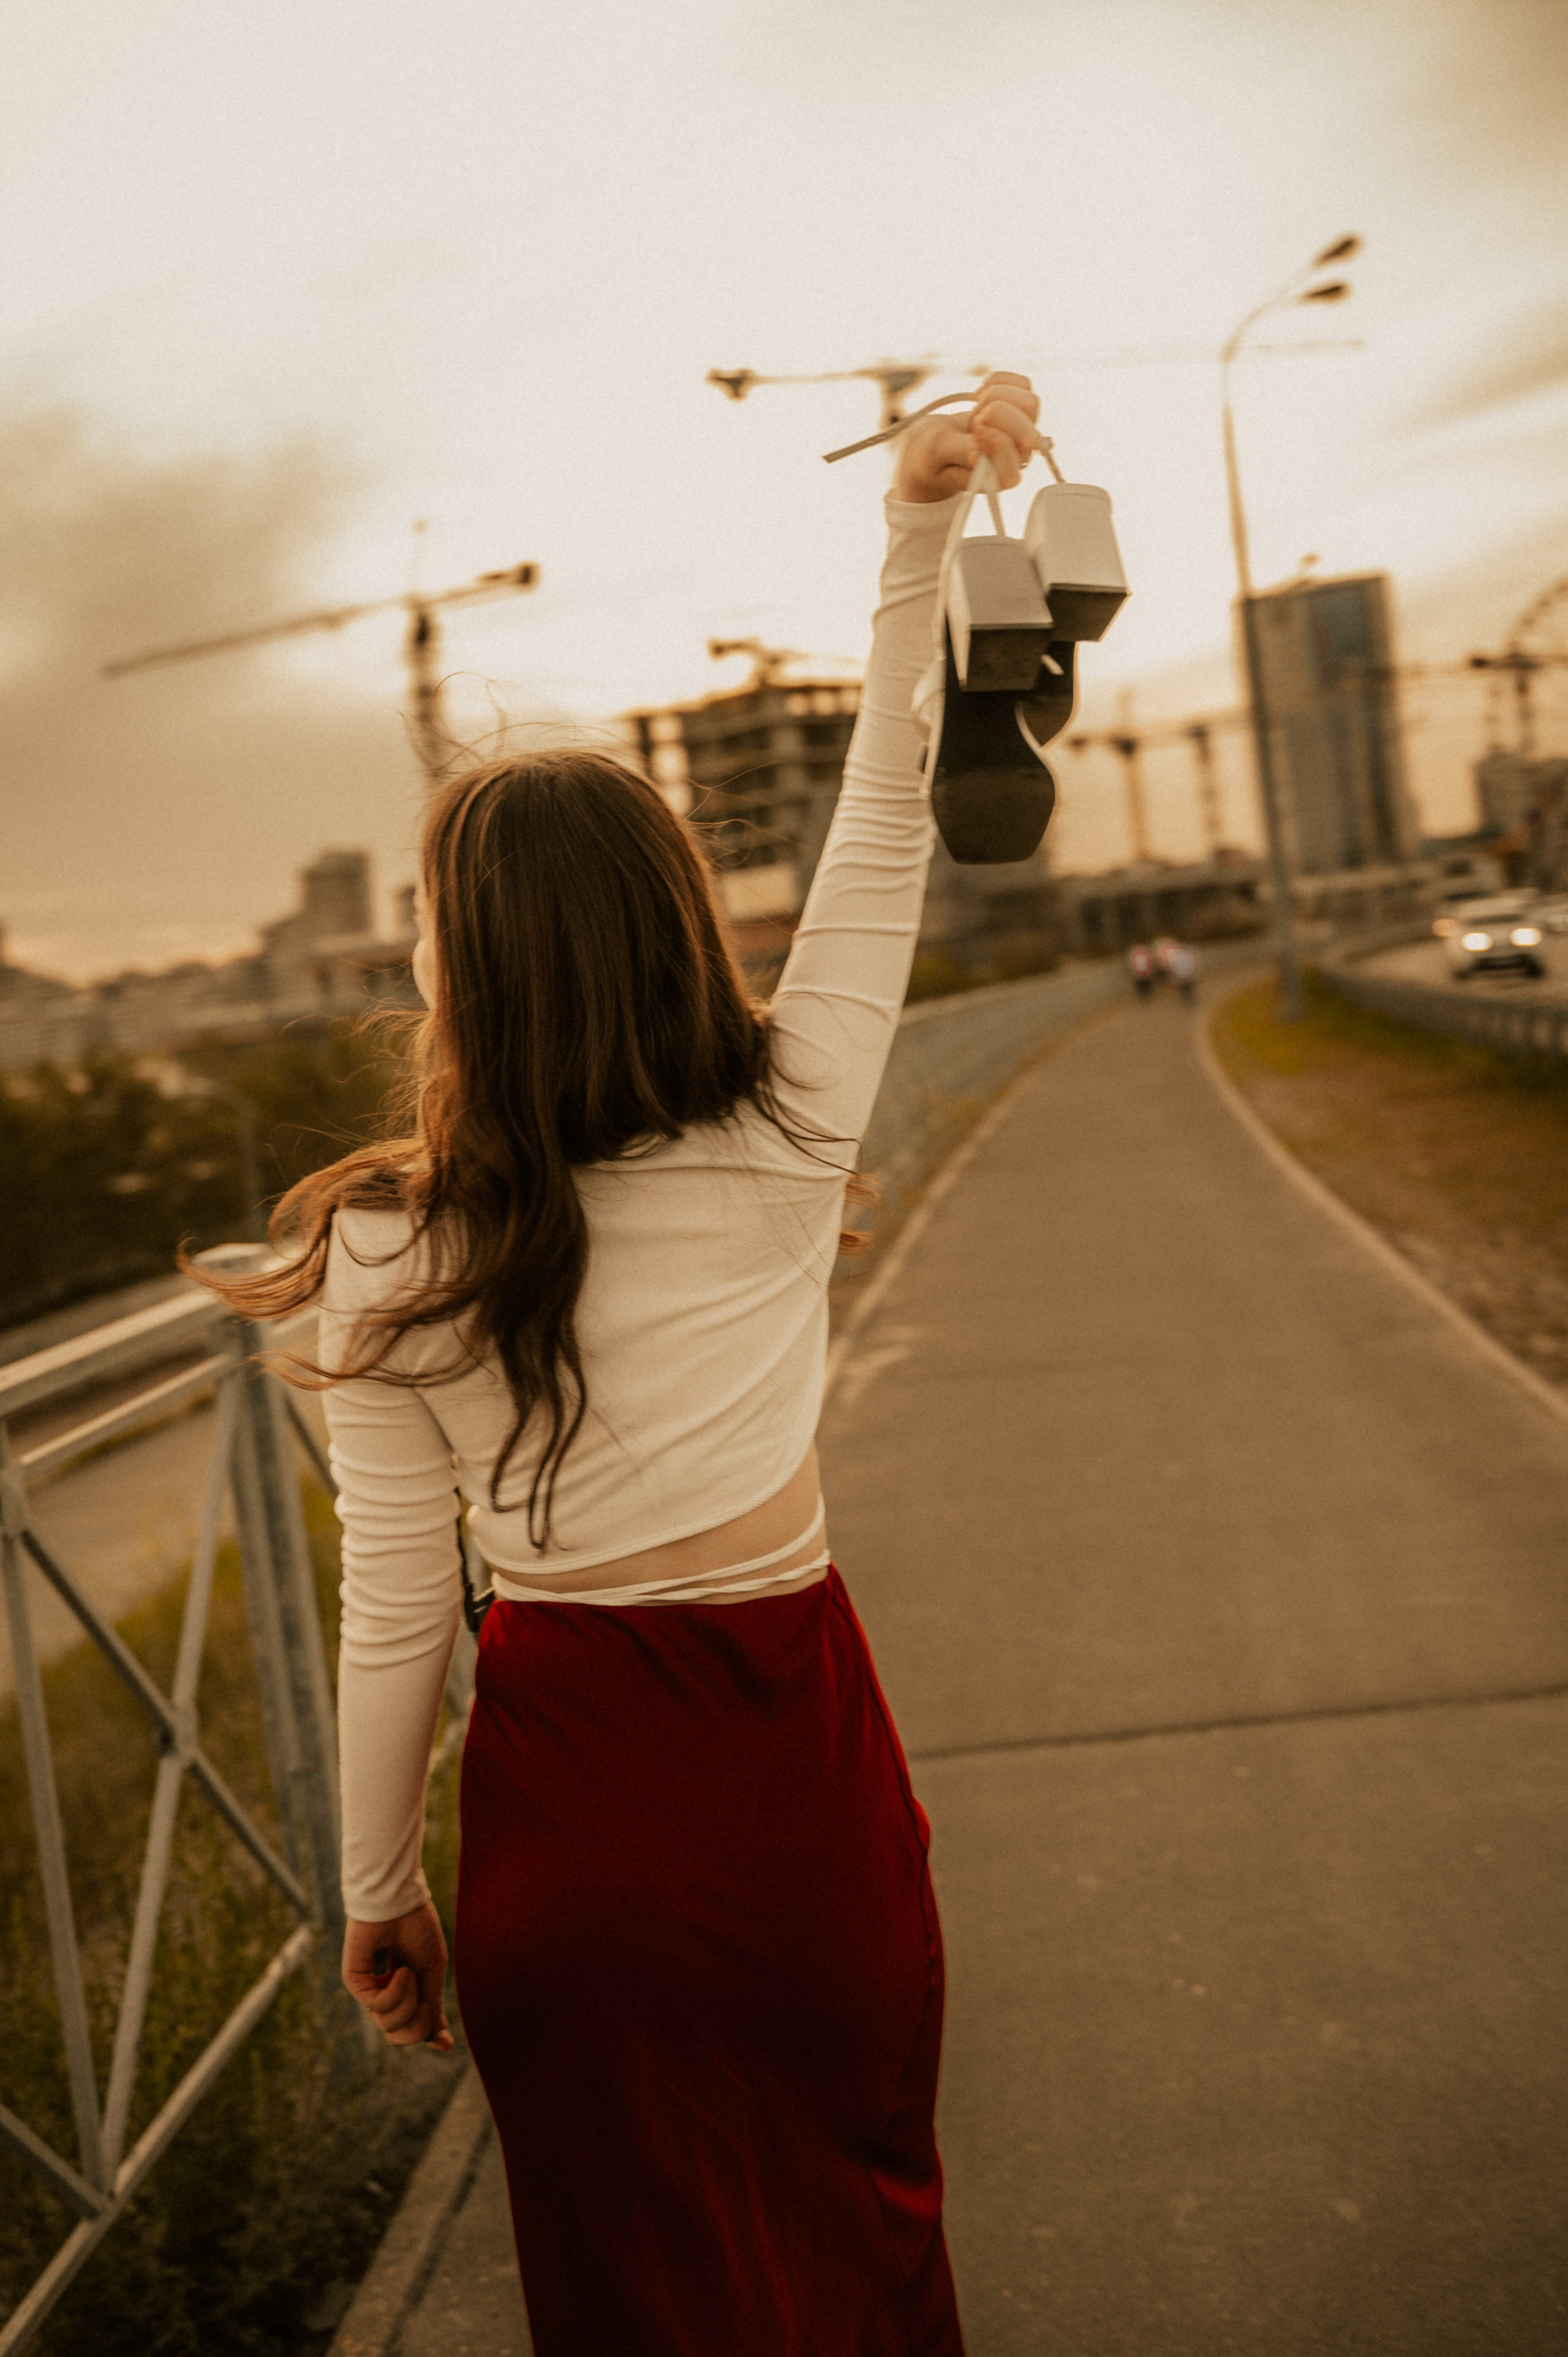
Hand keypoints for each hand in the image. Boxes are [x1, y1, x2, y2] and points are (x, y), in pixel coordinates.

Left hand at [343, 1900, 453, 2050]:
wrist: (399, 1900)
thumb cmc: (416, 1928)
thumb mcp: (432, 1971)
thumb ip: (433, 2005)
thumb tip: (442, 2042)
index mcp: (405, 1990)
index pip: (412, 2027)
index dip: (429, 2037)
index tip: (445, 2043)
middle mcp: (385, 1994)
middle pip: (399, 2035)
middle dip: (417, 2027)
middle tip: (425, 2005)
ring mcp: (369, 1989)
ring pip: (389, 2026)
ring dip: (408, 2002)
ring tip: (408, 1973)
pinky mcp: (356, 1982)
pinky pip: (378, 2007)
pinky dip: (395, 1992)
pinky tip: (400, 1971)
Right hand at [893, 372, 1040, 503]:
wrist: (937, 442)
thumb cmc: (934, 454)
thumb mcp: (935, 453)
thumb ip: (959, 453)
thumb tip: (980, 454)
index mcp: (997, 479)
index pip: (1013, 468)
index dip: (997, 444)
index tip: (974, 432)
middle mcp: (1016, 458)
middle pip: (1029, 432)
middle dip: (995, 418)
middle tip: (973, 422)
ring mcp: (1023, 432)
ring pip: (1030, 404)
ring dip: (996, 397)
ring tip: (975, 411)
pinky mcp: (1021, 408)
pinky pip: (1023, 384)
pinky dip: (997, 382)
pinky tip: (980, 397)